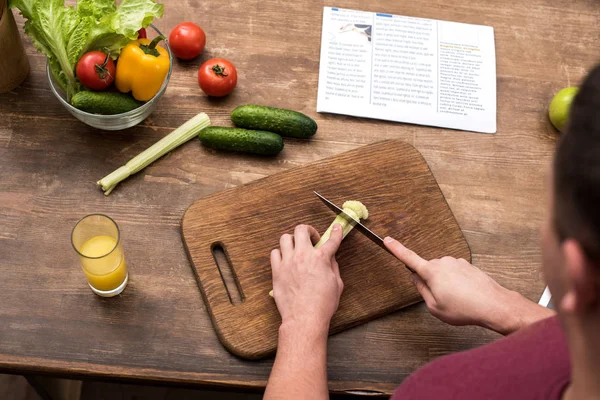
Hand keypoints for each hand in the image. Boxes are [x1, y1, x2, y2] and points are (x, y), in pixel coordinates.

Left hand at [271, 224, 343, 333]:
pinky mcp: (277, 271)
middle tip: (311, 239)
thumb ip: (333, 268)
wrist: (304, 318)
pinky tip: (285, 259)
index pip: (331, 240)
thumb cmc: (322, 305)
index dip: (336, 232)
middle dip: (308, 231)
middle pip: (301, 230)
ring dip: (292, 241)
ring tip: (296, 248)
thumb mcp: (337, 285)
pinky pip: (274, 253)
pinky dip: (280, 253)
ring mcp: (288, 262)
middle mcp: (303, 256)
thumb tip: (331, 259)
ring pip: (285, 238)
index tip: (336, 228)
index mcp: (320, 259)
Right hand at [383, 237, 552, 333]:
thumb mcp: (434, 306)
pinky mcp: (467, 265)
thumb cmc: (463, 308)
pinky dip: (458, 285)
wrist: (493, 304)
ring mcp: (456, 262)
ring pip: (443, 273)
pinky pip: (456, 274)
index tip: (386, 240)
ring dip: (446, 285)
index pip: (408, 258)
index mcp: (431, 271)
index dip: (396, 249)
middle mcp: (443, 262)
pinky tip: (466, 296)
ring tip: (458, 300)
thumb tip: (416, 278)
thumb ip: (421, 290)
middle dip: (431, 283)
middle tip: (443, 300)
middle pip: (428, 271)